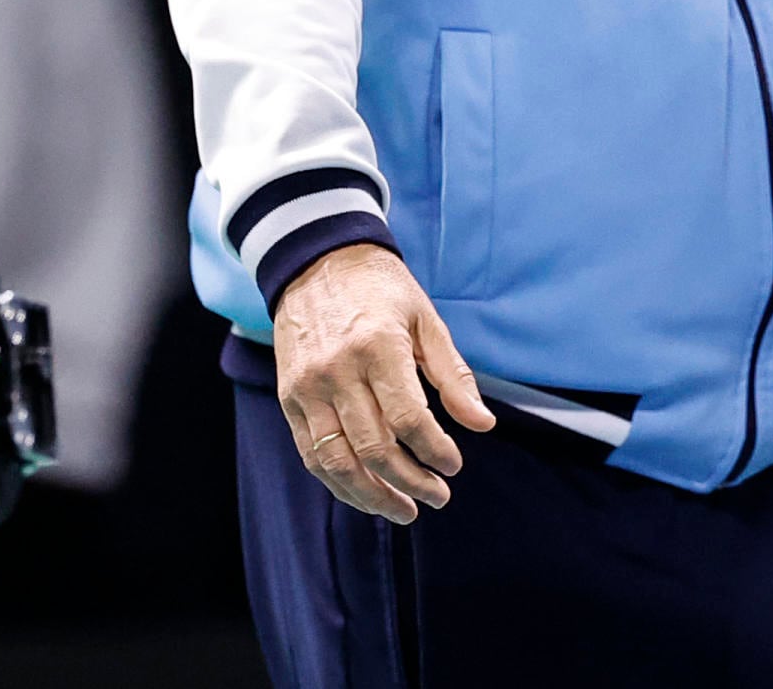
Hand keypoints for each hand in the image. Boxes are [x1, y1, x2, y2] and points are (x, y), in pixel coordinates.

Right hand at [271, 244, 495, 521]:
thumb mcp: (427, 320)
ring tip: (403, 510)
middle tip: (437, 497)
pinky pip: (312, 454)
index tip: (453, 466)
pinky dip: (339, 482)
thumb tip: (482, 425)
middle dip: (410, 482)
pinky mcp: (290, 397)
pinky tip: (366, 493)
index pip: (408, 419)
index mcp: (378, 347)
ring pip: (337, 462)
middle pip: (374, 448)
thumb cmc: (383, 291)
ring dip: (372, 496)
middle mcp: (338, 370)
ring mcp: (308, 387)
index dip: (435, 451)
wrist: (318, 262)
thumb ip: (454, 375)